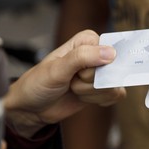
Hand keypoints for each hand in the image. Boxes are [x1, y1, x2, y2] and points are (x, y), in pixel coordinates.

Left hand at [4, 30, 125, 137]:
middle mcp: (96, 53)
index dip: (95, 65)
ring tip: (73, 88)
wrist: (32, 108)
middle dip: (90, 82)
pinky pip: (116, 95)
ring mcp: (100, 72)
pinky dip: (98, 100)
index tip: (78, 71)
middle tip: (72, 81)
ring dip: (91, 93)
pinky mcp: (103, 88)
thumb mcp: (56, 69)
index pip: (109, 49)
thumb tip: (111, 53)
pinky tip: (83, 97)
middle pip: (112, 70)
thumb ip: (82, 57)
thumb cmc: (38, 83)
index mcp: (86, 41)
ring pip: (113, 84)